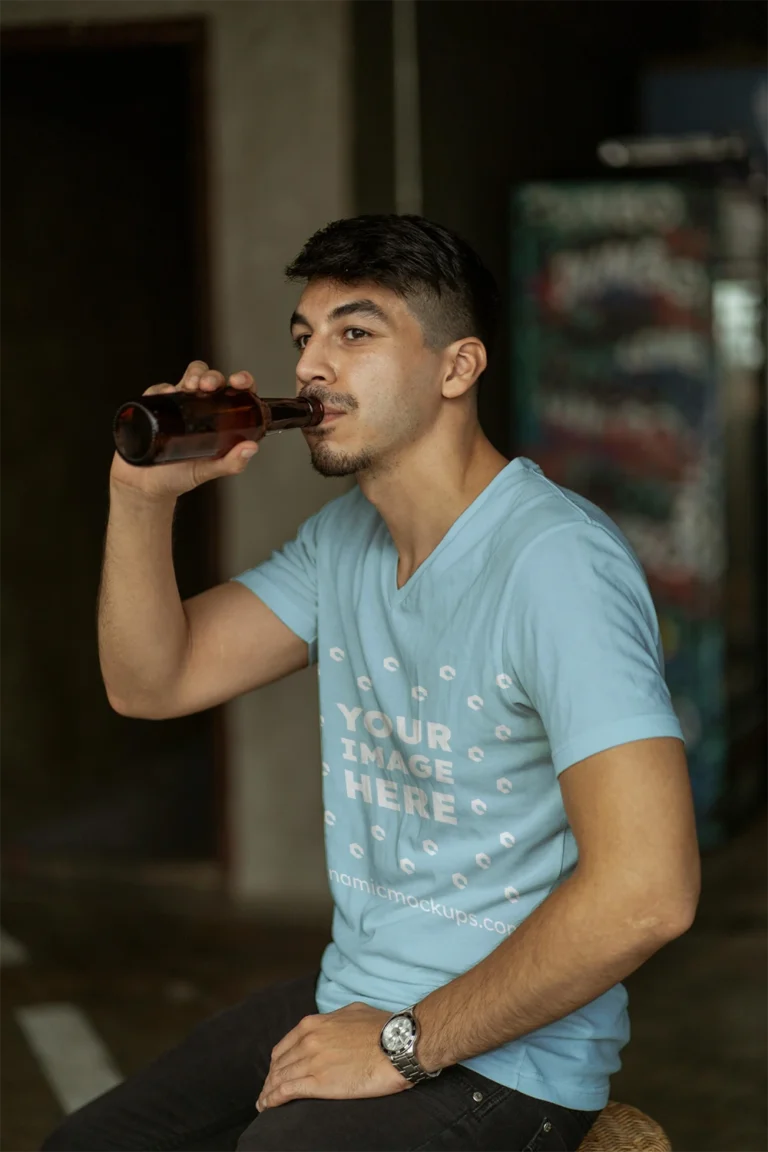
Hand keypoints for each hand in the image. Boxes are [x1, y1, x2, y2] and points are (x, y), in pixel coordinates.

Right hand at [110, 360, 260, 500]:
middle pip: (211, 379)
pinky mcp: (156, 406)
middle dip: (212, 376)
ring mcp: (179, 405)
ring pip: (189, 376)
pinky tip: (168, 394)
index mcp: (219, 420)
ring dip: (194, 375)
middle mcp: (200, 408)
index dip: (241, 381)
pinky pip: (159, 389)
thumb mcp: (209, 470)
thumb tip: (251, 447)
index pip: (235, 393)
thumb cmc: (179, 476)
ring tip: (192, 386)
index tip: (239, 382)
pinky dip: (163, 387)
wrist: (145, 485)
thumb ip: (232, 463)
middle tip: (209, 386)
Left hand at [256, 1002, 409, 1111]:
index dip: (278, 1062)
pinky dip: (273, 1099)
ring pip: (280, 1078)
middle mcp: (308, 1040)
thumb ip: (334, 1020)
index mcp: (314, 1024)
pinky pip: (286, 1091)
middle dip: (271, 1078)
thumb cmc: (382, 1027)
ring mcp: (312, 1061)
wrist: (397, 1043)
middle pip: (280, 1064)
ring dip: (268, 1092)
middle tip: (268, 1091)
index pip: (285, 1046)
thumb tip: (332, 1026)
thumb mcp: (352, 1012)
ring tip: (263, 1103)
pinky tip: (268, 1106)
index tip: (276, 1072)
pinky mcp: (319, 1083)